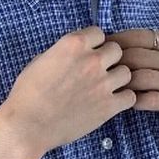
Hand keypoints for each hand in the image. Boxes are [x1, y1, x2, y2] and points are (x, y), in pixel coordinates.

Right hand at [1, 26, 135, 157]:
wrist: (28, 125)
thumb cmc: (28, 95)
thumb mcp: (41, 61)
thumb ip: (63, 53)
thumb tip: (74, 54)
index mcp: (73, 44)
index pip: (99, 33)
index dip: (95, 44)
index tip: (89, 54)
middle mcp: (91, 60)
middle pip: (116, 50)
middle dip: (109, 60)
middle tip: (98, 72)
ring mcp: (102, 84)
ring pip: (126, 72)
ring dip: (118, 79)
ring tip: (106, 89)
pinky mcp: (108, 106)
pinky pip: (130, 97)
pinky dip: (123, 99)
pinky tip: (112, 103)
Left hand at [105, 29, 158, 130]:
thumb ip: (146, 49)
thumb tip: (108, 42)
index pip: (139, 36)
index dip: (116, 42)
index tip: (102, 51)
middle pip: (137, 57)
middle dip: (116, 65)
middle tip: (104, 73)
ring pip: (140, 78)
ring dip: (123, 84)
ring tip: (115, 88)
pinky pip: (147, 100)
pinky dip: (134, 101)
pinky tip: (129, 102)